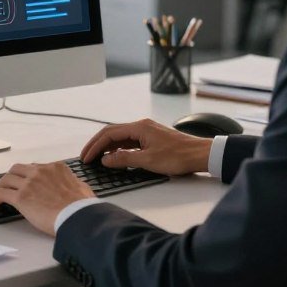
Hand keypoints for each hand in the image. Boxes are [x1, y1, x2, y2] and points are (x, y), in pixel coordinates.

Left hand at [0, 162, 94, 235]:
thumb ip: (75, 184)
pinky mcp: (20, 197)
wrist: (77, 217)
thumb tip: (75, 186)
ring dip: (0, 186)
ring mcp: (29, 183)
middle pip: (18, 169)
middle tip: (8, 185)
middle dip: (12, 177)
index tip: (25, 182)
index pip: (36, 167)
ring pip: (7, 179)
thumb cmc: (82, 207)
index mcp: (55, 168)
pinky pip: (1, 194)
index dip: (28, 175)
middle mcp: (40, 171)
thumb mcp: (83, 188)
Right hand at [80, 118, 212, 175]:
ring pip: (120, 137)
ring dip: (107, 146)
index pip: (109, 134)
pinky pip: (129, 141)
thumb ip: (124, 159)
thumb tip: (106, 159)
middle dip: (97, 144)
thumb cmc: (178, 156)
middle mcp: (141, 126)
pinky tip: (116, 157)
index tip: (86, 157)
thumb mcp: (148, 160)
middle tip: (86, 156)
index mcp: (138, 127)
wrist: (200, 154)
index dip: (95, 146)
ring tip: (97, 158)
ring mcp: (146, 132)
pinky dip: (118, 148)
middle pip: (112, 132)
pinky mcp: (151, 138)